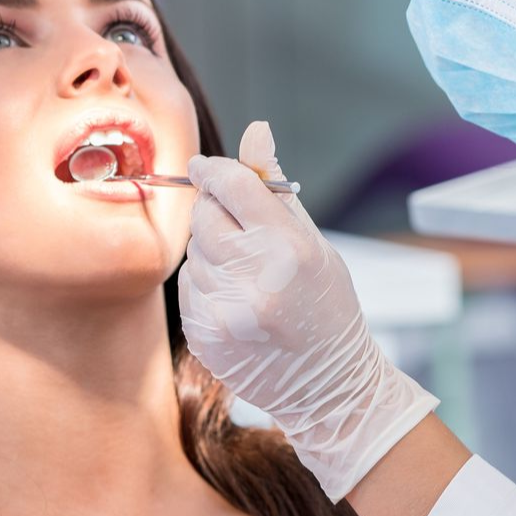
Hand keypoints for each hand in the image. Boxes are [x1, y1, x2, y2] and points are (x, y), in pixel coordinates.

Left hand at [180, 121, 438, 500]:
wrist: (328, 385)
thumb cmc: (326, 305)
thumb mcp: (316, 241)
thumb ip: (276, 187)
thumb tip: (255, 130)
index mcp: (289, 248)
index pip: (232, 185)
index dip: (214, 169)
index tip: (205, 166)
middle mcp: (255, 279)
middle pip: (204, 215)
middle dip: (214, 210)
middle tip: (239, 228)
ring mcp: (225, 311)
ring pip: (193, 251)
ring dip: (211, 252)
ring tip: (248, 276)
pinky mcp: (204, 335)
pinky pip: (187, 286)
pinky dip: (205, 284)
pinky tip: (236, 301)